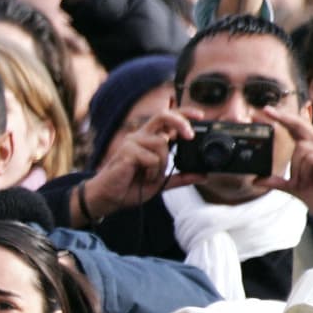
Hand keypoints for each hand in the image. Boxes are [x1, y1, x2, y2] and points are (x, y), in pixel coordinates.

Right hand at [81, 109, 203, 221]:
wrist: (110, 198)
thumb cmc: (131, 187)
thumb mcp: (161, 182)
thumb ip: (181, 177)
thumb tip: (203, 176)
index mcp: (149, 140)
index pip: (167, 120)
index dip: (183, 114)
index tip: (200, 115)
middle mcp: (140, 137)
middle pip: (163, 116)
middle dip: (180, 122)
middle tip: (190, 136)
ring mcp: (132, 142)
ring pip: (161, 143)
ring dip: (162, 164)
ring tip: (151, 176)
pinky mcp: (127, 151)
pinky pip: (152, 158)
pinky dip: (152, 172)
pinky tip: (142, 178)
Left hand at [255, 105, 312, 259]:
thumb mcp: (293, 188)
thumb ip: (276, 182)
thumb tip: (257, 180)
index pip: (297, 129)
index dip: (283, 119)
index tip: (266, 111)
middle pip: (302, 127)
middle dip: (284, 118)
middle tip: (267, 111)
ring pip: (304, 147)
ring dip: (297, 166)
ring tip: (302, 180)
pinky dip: (307, 168)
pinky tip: (310, 178)